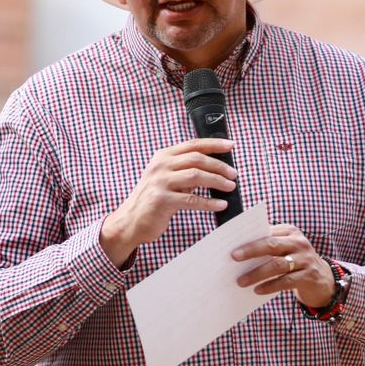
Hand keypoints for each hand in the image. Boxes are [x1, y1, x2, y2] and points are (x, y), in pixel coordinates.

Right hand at [100, 139, 237, 266]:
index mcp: (162, 156)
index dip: (213, 144)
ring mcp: (160, 182)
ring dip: (217, 181)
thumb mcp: (165, 178)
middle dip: (219, 166)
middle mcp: (160, 166)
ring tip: (230, 187)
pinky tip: (220, 204)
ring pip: (196, 176)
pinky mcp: (162, 200)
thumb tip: (214, 168)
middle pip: (197, 159)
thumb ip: (184, 170)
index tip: (231, 145)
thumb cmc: (153, 200)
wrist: (130, 221)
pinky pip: (192, 199)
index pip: (192, 145)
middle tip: (234, 174)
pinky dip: (209, 202)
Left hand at [231, 224, 335, 308]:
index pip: (268, 232)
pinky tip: (257, 290)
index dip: (250, 238)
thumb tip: (240, 252)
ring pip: (277, 265)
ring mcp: (305, 259)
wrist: (324, 280)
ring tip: (241, 281)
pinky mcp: (309, 276)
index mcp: (291, 232)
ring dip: (257, 273)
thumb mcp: (286, 250)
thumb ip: (269, 247)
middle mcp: (299, 243)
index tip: (232, 243)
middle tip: (234, 257)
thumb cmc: (296, 263)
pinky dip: (270, 286)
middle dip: (251, 251)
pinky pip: (286, 281)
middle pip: (272, 245)